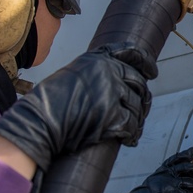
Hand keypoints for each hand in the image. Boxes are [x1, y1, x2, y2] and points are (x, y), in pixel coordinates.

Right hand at [0, 43, 152, 171]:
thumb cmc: (49, 104)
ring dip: (138, 119)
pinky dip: (132, 134)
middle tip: (141, 109)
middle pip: (138, 83)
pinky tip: (129, 139)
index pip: (130, 53)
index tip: (153, 71)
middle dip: (142, 98)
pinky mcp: (112, 116)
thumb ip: (94, 74)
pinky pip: (131, 125)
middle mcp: (107, 72)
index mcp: (97, 59)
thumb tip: (115, 84)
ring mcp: (111, 92)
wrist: (39, 122)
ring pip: (137, 105)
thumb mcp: (71, 74)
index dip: (145, 63)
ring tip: (133, 128)